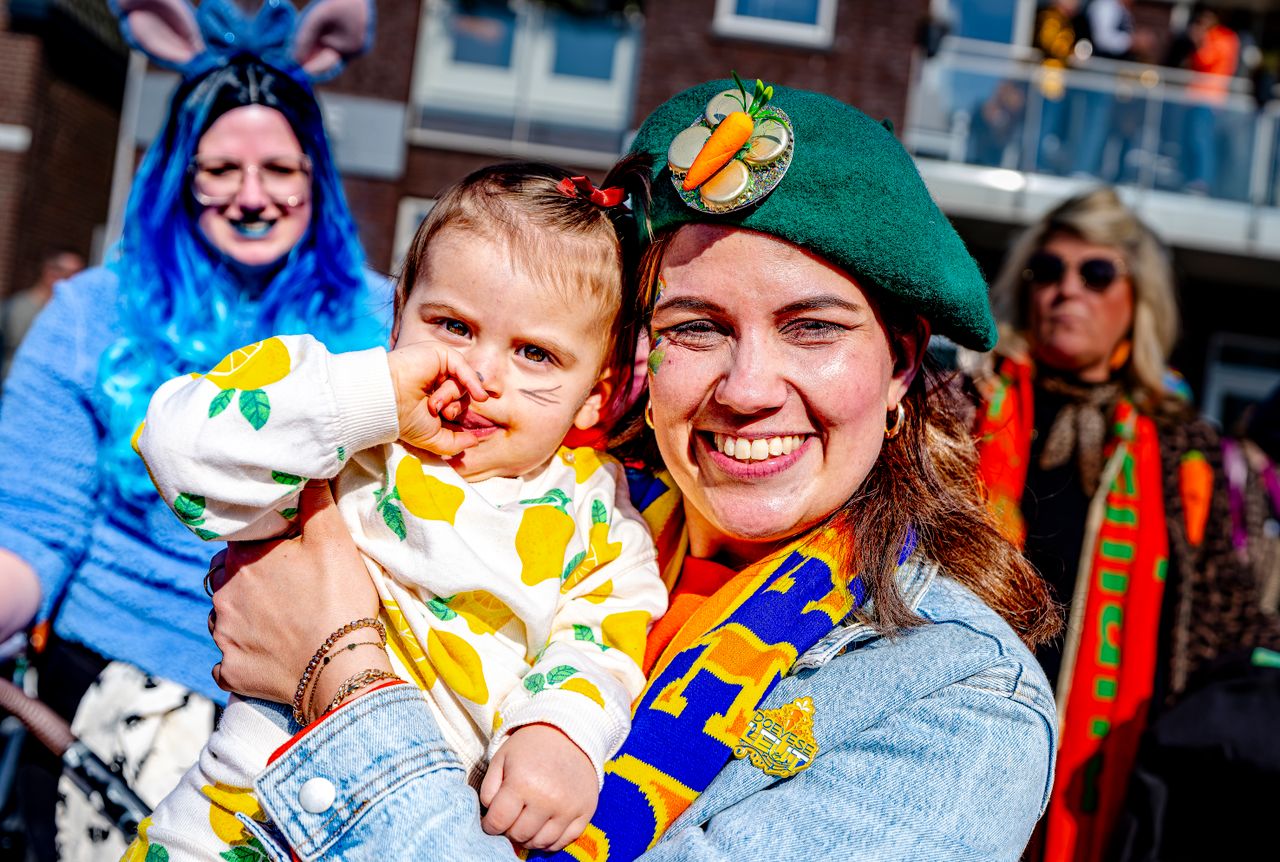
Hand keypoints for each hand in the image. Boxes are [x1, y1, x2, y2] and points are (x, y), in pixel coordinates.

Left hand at [209, 481, 390, 705]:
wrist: (340, 667)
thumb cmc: (338, 597)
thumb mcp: (334, 540)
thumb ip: (315, 502)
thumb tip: (306, 473)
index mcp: (241, 559)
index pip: (238, 537)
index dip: (259, 540)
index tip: (281, 548)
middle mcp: (222, 596)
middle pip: (228, 578)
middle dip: (249, 578)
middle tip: (283, 585)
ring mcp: (223, 638)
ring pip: (225, 618)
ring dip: (243, 616)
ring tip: (279, 620)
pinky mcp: (232, 673)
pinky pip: (229, 661)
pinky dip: (244, 656)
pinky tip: (267, 654)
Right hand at [387, 341, 487, 455]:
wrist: (388, 401)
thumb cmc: (405, 420)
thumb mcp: (434, 438)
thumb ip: (455, 442)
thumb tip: (475, 440)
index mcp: (433, 399)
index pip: (457, 407)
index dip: (456, 417)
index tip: (446, 422)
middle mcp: (436, 382)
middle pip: (463, 396)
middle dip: (453, 407)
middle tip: (435, 410)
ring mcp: (438, 368)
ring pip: (462, 384)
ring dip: (450, 396)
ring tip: (432, 402)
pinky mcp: (439, 355)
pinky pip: (464, 368)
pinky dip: (473, 382)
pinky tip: (480, 396)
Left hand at [479, 724, 597, 851]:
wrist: (570, 732)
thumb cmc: (530, 746)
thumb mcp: (502, 758)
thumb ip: (488, 789)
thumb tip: (490, 817)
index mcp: (522, 783)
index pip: (497, 823)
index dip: (489, 825)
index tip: (492, 820)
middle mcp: (547, 799)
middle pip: (518, 835)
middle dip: (509, 830)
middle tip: (511, 818)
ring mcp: (568, 807)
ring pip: (540, 843)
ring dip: (529, 838)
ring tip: (526, 823)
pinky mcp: (585, 811)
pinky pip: (564, 841)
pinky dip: (550, 841)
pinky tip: (544, 827)